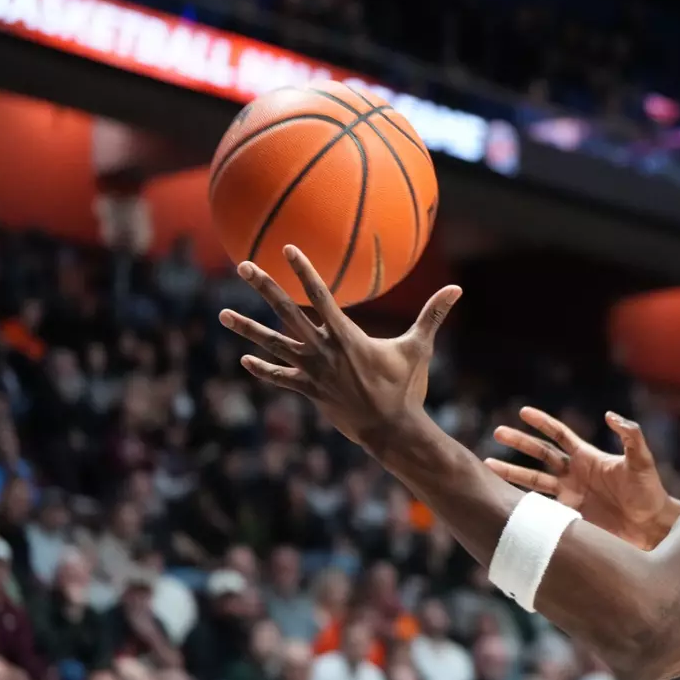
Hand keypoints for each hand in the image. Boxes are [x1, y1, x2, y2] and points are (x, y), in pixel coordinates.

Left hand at [218, 245, 460, 449]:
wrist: (390, 430)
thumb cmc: (406, 387)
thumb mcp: (419, 348)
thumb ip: (433, 315)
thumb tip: (457, 289)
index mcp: (345, 336)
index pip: (319, 295)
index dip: (302, 271)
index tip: (285, 249)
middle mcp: (322, 350)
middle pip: (286, 313)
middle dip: (263, 288)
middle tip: (242, 266)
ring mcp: (312, 371)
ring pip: (272, 345)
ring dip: (247, 328)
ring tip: (222, 314)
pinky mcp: (309, 391)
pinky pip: (280, 378)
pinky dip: (263, 369)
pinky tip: (245, 360)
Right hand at [486, 407, 669, 548]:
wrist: (650, 525)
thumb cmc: (649, 490)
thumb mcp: (641, 460)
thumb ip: (629, 436)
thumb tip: (609, 415)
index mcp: (588, 457)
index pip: (559, 434)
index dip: (542, 422)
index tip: (523, 411)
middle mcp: (575, 473)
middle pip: (541, 454)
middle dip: (519, 443)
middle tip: (497, 432)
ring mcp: (570, 495)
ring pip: (534, 480)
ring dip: (512, 472)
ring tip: (488, 466)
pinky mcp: (570, 516)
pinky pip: (542, 508)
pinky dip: (524, 504)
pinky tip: (504, 500)